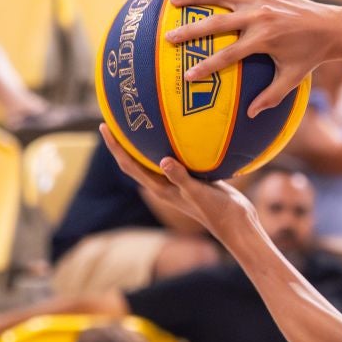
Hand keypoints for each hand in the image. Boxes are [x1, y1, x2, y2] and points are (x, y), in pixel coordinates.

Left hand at [99, 130, 257, 244]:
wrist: (236, 223)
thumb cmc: (216, 211)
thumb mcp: (197, 193)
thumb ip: (181, 177)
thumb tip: (163, 160)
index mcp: (159, 188)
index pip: (130, 165)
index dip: (115, 147)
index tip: (105, 126)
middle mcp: (164, 184)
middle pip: (135, 160)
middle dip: (123, 141)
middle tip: (115, 118)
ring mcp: (177, 181)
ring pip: (153, 158)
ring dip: (143, 142)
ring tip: (141, 119)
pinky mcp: (192, 177)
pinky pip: (174, 156)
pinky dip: (169, 143)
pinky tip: (176, 128)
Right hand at [155, 0, 341, 115]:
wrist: (330, 26)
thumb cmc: (310, 56)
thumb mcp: (292, 79)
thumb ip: (271, 97)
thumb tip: (250, 115)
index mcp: (265, 40)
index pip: (228, 55)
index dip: (207, 67)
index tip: (187, 77)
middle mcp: (261, 16)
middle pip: (217, 24)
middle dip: (191, 32)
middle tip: (168, 38)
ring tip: (173, 1)